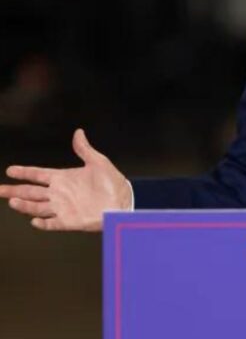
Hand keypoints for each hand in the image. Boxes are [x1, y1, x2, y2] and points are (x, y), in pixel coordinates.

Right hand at [0, 129, 131, 231]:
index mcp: (63, 178)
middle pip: (31, 192)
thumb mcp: (98, 162)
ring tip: (13, 200)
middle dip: (15, 190)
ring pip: (37, 207)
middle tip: (0, 189)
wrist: (124, 200)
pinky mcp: (69, 221)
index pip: (39, 174)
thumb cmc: (112, 182)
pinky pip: (53, 223)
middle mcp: (59, 193)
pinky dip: (43, 223)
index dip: (25, 172)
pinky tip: (34, 221)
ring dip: (25, 205)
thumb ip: (84, 149)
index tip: (10, 170)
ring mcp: (63, 208)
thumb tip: (78, 132)